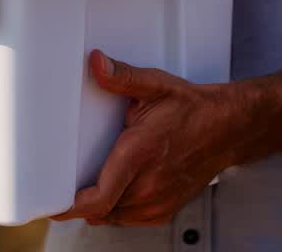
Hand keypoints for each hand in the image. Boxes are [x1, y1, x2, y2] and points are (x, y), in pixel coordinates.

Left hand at [50, 49, 250, 226]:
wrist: (229, 129)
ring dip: (99, 206)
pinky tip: (114, 191)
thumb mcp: (156, 85)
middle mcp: (148, 184)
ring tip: (87, 186)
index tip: (52, 205)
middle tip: (62, 187)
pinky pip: (129, 219)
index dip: (70, 207)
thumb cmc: (193, 109)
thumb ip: (123, 76)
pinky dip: (117, 210)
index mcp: (139, 155)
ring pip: (113, 217)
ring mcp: (158, 201)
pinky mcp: (165, 209)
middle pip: (100, 210)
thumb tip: (96, 63)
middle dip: (79, 202)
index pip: (98, 198)